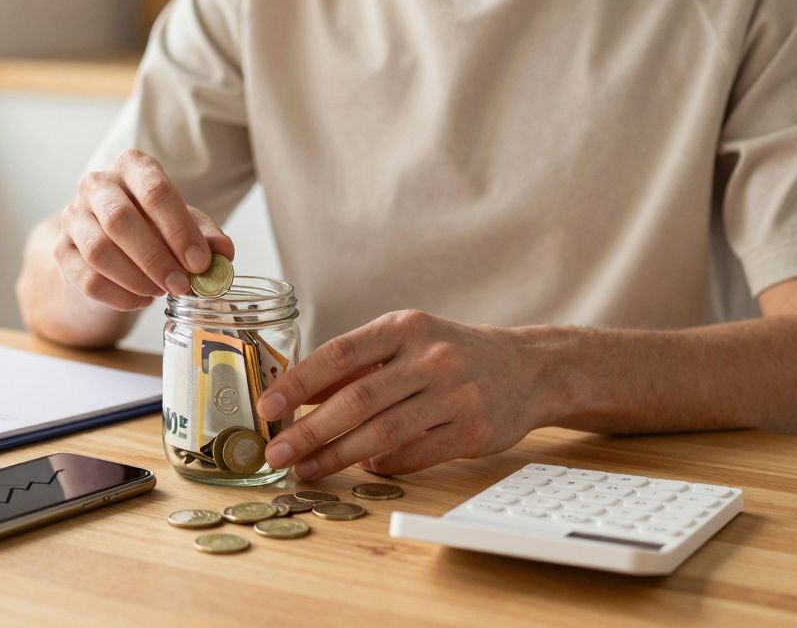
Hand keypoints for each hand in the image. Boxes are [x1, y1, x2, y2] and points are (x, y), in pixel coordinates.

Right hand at [56, 149, 233, 310]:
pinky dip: (119, 296)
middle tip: (183, 285)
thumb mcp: (184, 225)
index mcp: (132, 167)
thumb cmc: (152, 227)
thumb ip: (206, 236)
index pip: (154, 190)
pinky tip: (141, 300)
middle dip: (156, 258)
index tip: (200, 263)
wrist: (111, 245)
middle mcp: (97, 185)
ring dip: (137, 278)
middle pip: (120, 219)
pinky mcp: (61, 251)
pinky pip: (87, 279)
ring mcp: (73, 217)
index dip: (179, 230)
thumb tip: (223, 252)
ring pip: (99, 251)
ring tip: (162, 291)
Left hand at [257, 310, 554, 477]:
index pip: (339, 354)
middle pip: (358, 399)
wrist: (528, 368)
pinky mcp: (473, 430)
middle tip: (276, 452)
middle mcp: (431, 357)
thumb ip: (354, 366)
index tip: (268, 408)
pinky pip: (415, 455)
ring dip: (337, 456)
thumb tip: (294, 395)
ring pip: (383, 433)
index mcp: (405, 327)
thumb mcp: (405, 342)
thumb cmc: (450, 354)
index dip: (298, 383)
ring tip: (306, 469)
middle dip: (310, 431)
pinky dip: (383, 464)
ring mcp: (456, 394)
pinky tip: (362, 468)